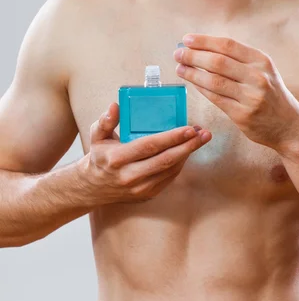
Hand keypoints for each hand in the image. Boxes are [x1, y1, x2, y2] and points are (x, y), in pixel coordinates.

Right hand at [80, 103, 211, 204]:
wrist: (92, 187)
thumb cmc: (98, 156)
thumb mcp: (96, 136)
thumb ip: (106, 120)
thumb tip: (115, 106)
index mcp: (117, 159)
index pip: (149, 146)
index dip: (171, 137)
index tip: (189, 128)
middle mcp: (129, 176)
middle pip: (165, 160)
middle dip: (188, 146)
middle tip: (204, 133)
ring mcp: (139, 188)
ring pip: (170, 170)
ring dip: (188, 154)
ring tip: (201, 139)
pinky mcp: (147, 194)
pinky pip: (169, 178)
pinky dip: (180, 164)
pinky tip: (188, 151)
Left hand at [173, 34, 298, 154]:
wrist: (289, 125)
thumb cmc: (271, 94)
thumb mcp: (263, 70)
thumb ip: (239, 59)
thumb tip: (204, 48)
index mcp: (261, 61)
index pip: (227, 45)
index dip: (204, 41)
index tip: (186, 39)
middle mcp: (257, 77)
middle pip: (217, 62)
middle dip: (193, 56)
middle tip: (177, 54)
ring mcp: (250, 97)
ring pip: (213, 81)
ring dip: (192, 73)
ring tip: (179, 68)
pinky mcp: (243, 115)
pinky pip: (215, 99)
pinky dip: (201, 88)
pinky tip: (192, 82)